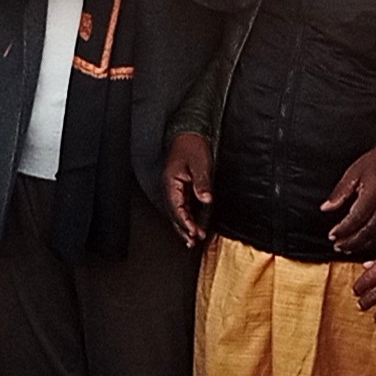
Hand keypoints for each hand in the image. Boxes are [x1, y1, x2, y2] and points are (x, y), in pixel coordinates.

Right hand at [162, 132, 213, 247]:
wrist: (190, 134)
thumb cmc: (193, 146)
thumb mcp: (200, 164)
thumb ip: (202, 182)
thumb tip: (206, 199)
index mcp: (171, 182)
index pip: (176, 208)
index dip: (185, 222)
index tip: (194, 232)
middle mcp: (170, 187)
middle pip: (174, 213)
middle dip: (183, 229)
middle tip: (193, 241)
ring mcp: (174, 188)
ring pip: (177, 212)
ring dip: (184, 226)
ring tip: (192, 240)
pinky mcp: (181, 188)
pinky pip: (181, 206)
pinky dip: (186, 217)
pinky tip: (192, 225)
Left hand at [322, 143, 375, 254]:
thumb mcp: (354, 171)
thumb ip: (340, 191)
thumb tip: (326, 207)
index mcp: (373, 194)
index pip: (355, 219)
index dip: (342, 230)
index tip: (331, 234)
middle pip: (366, 232)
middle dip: (350, 242)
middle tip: (337, 245)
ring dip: (361, 245)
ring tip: (347, 248)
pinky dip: (374, 242)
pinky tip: (364, 243)